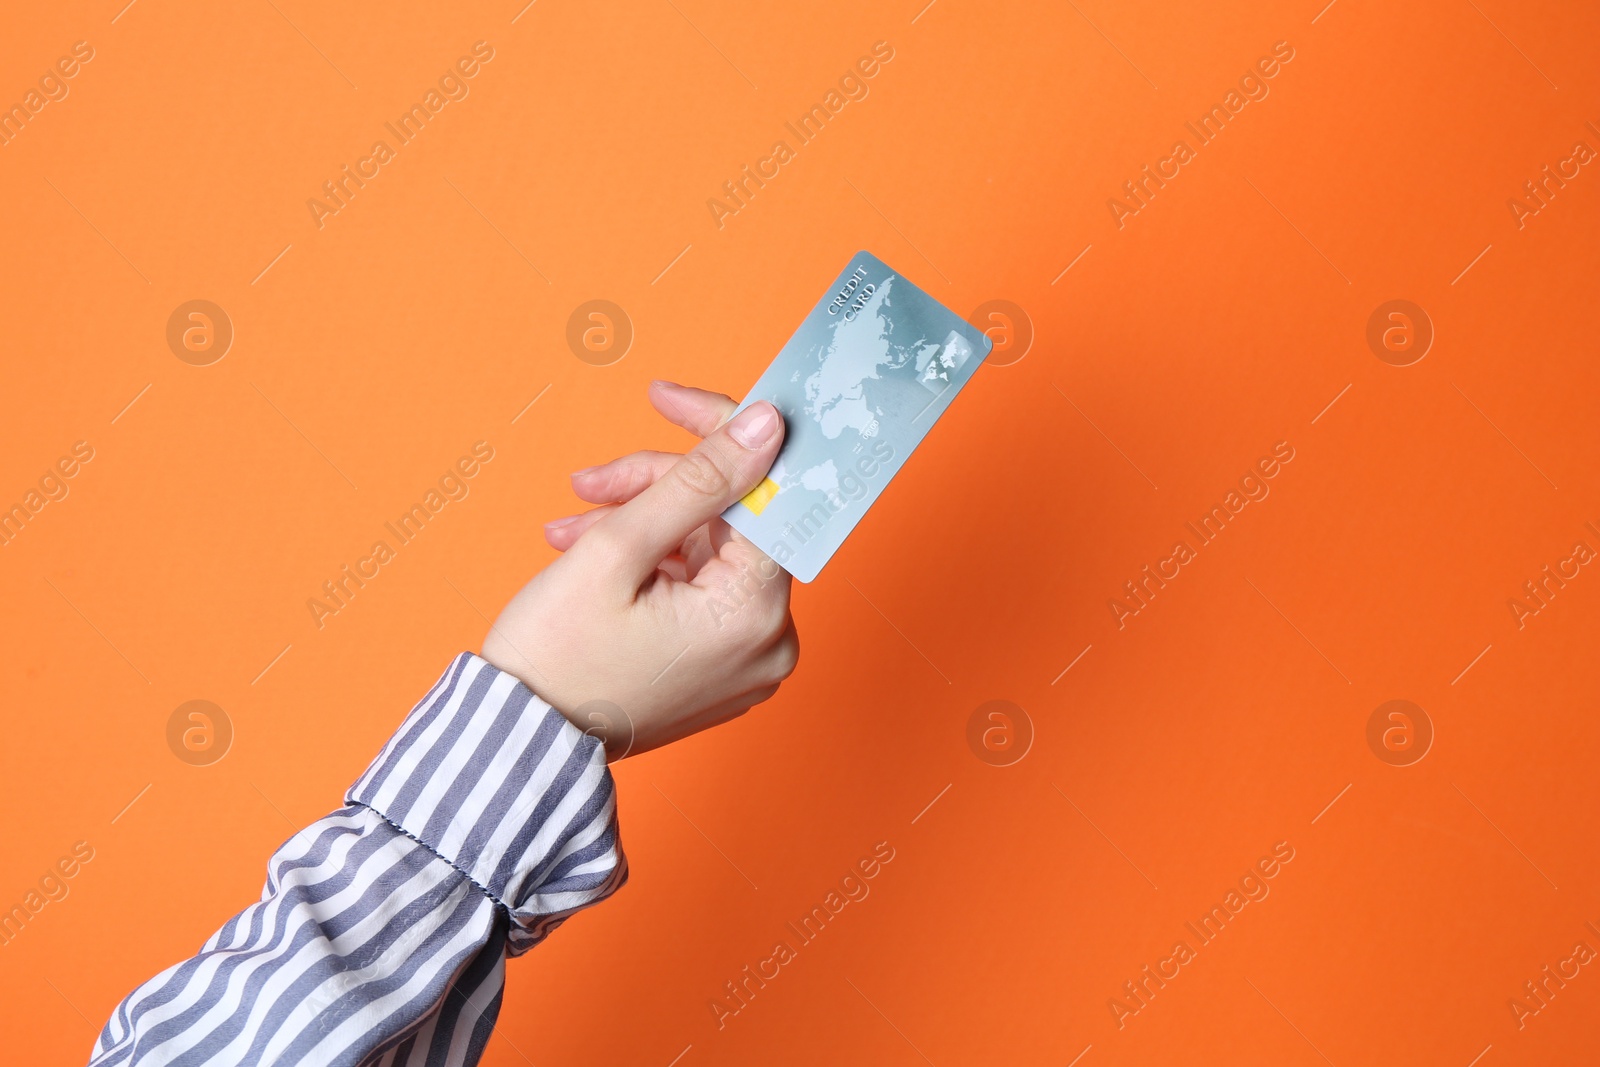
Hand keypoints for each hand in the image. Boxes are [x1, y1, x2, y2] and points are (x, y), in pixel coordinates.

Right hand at [481, 383, 797, 759]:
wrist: (516, 747)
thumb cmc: (555, 656)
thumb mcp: (619, 549)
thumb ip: (699, 478)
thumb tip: (769, 423)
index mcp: (755, 613)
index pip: (763, 490)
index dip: (715, 434)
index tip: (668, 400)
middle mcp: (769, 643)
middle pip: (728, 521)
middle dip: (656, 489)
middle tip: (588, 485)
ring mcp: (746, 661)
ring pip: (706, 551)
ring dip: (640, 526)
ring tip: (569, 533)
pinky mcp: (719, 670)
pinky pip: (698, 592)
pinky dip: (649, 566)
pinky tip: (590, 556)